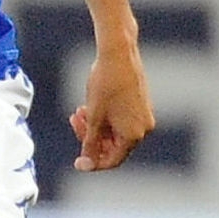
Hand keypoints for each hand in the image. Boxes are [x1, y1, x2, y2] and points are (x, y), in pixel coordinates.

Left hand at [70, 43, 154, 171]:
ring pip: (115, 131)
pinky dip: (104, 116)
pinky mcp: (141, 104)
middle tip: (74, 120)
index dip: (92, 162)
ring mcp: (144, 115)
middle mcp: (143, 128)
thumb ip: (90, 142)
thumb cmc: (105, 84)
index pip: (112, 160)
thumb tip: (86, 163)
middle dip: (91, 137)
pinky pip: (121, 119)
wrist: (118, 54)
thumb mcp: (93, 116)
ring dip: (96, 125)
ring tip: (79, 110)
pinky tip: (90, 104)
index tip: (77, 162)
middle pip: (113, 145)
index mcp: (133, 135)